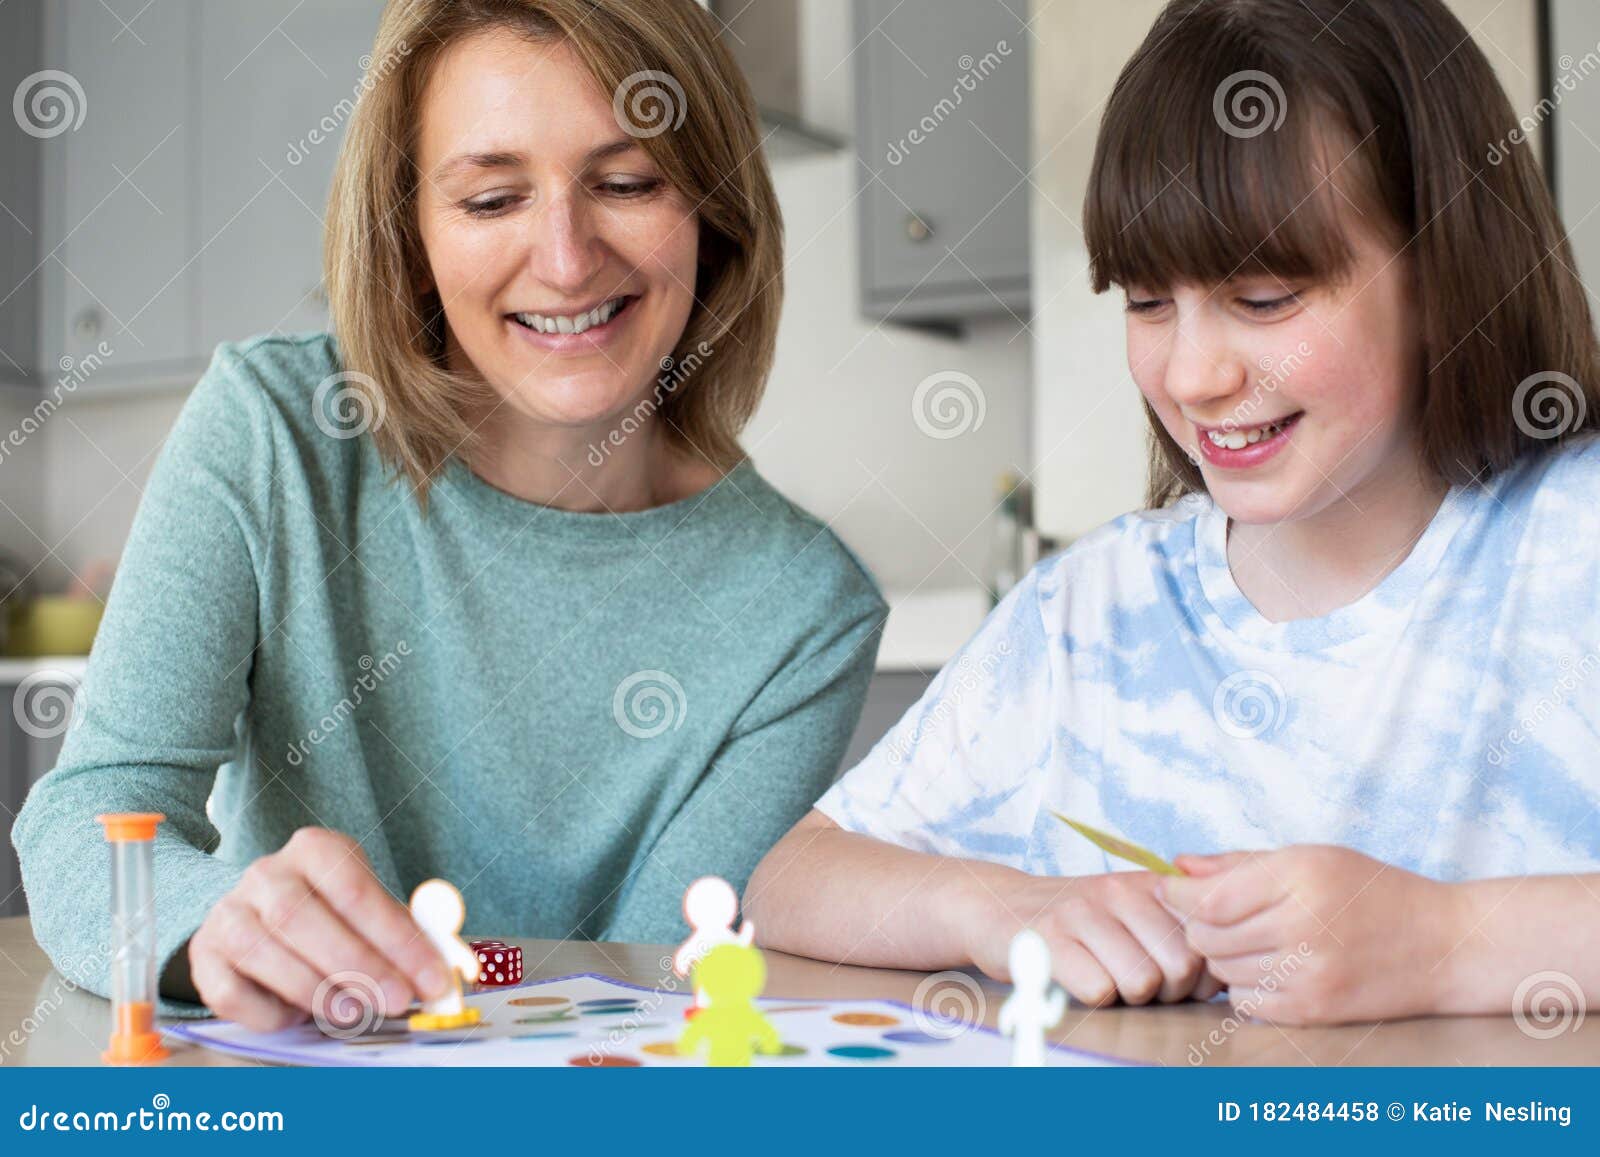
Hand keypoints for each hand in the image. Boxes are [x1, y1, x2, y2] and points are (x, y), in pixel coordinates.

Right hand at [187, 827, 450, 1030]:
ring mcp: (228, 913)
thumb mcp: (369, 910)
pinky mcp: (204, 956)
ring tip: (352, 1012)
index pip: (355, 888)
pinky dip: (267, 1012)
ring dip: (314, 988)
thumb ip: (406, 934)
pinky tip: (295, 1016)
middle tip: (395, 999)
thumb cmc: (330, 914)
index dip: (396, 936)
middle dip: (356, 964)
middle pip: (301, 916)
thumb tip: (445, 972)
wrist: (257, 914)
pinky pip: (229, 991)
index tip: (430, 978)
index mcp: (315, 850)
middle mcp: (265, 874)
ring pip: (263, 952)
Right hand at [967, 870, 1224, 1006]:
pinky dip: (1092, 997)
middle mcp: (1120, 890)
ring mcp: (1083, 912)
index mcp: (1150, 883)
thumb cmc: (1078, 924)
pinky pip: (1098, 990)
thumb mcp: (1132, 911)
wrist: (997, 906)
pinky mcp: (1048, 939)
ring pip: (1142, 982)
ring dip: (1128, 997)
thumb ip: (1178, 931)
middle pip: (1181, 967)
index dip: (1200, 975)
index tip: (1175, 977)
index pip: (1207, 939)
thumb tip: (1226, 973)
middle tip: (1137, 985)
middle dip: (1167, 992)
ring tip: (1106, 979)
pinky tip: (1076, 980)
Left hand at [1159, 846, 1463, 1024]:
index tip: (1171, 889)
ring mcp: (1309, 974)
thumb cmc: (1372, 892)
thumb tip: (1179, 866)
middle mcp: (1302, 926)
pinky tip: (1269, 967)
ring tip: (1250, 939)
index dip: (1178, 895)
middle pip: (1206, 937)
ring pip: (1222, 970)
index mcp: (1299, 877)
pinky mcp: (1314, 1010)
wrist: (1443, 946)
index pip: (1208, 898)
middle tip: (1213, 916)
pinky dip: (1245, 986)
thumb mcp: (1310, 857)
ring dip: (1223, 957)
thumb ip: (1240, 863)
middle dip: (1198, 926)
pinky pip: (1246, 1002)